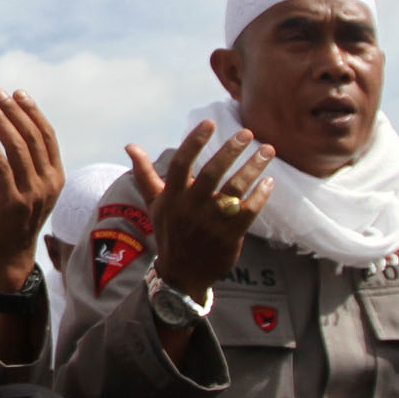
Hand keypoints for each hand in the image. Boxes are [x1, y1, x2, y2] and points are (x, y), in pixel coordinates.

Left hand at [0, 90, 62, 294]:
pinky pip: (1, 167)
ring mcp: (31, 194)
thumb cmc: (17, 219)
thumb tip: (18, 129)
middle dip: (14, 111)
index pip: (47, 136)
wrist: (11, 256)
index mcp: (56, 177)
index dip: (32, 112)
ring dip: (1, 122)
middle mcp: (47, 183)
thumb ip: (33, 165)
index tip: (17, 94)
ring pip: (17, 148)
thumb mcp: (34, 190)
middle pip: (32, 137)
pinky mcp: (10, 203)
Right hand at [126, 118, 274, 303]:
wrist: (182, 274)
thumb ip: (145, 174)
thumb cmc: (170, 232)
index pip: (181, 163)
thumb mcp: (155, 203)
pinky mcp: (230, 235)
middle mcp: (191, 207)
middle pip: (211, 173)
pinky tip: (269, 181)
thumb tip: (130, 146)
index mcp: (172, 197)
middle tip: (247, 133)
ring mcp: (211, 222)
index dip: (194, 142)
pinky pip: (248, 210)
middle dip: (230, 150)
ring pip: (235, 189)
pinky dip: (260, 195)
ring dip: (253, 168)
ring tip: (267, 150)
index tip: (209, 123)